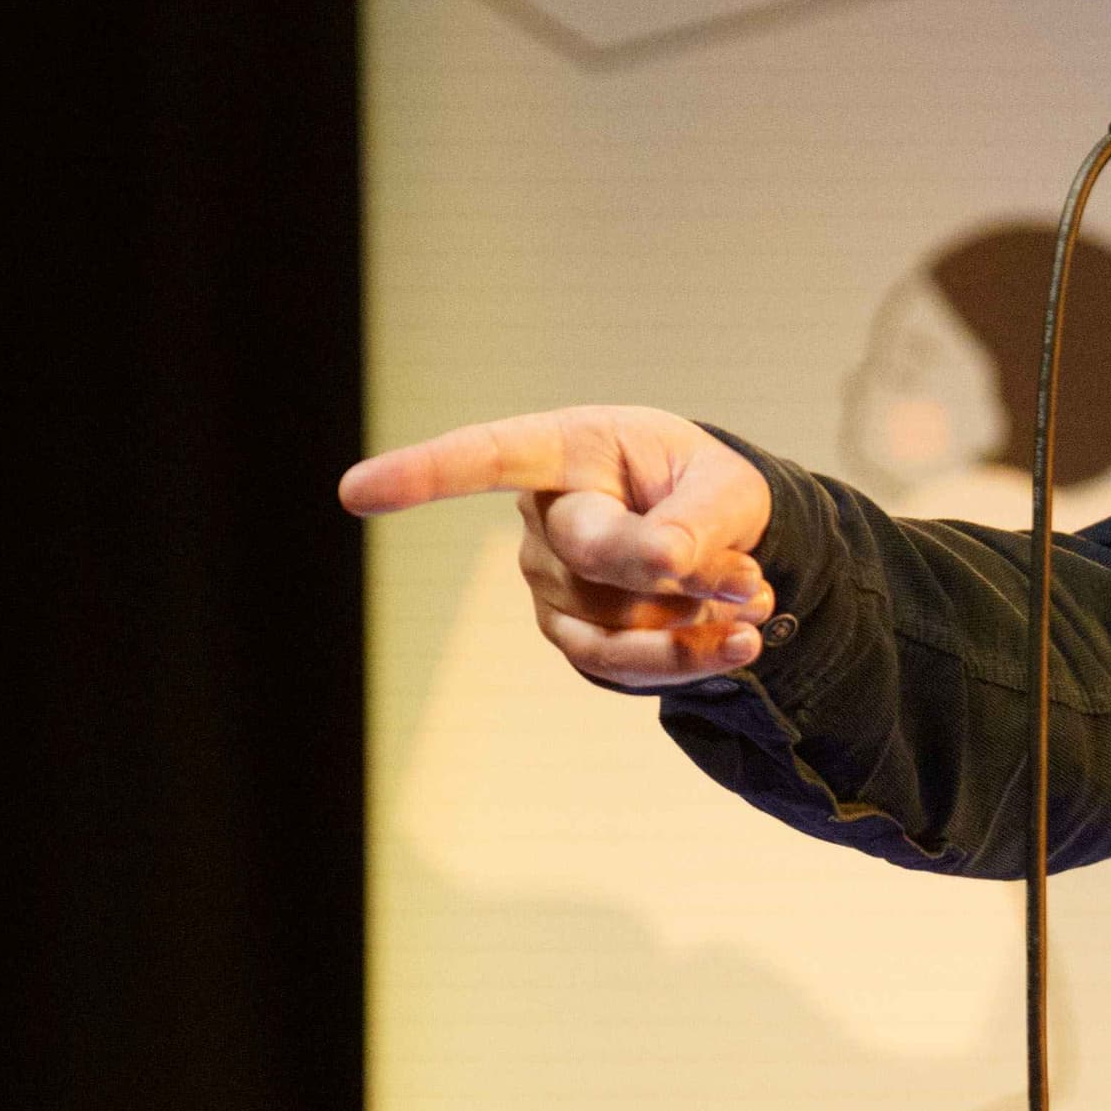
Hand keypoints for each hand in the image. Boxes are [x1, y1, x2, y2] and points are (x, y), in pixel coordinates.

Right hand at [340, 405, 776, 690]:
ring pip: (614, 614)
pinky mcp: (572, 636)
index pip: (491, 455)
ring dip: (695, 615)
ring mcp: (550, 581)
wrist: (724, 543)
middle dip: (678, 565)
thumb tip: (668, 561)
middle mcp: (543, 514)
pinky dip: (687, 658)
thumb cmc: (709, 491)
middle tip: (750, 577)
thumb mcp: (726, 487)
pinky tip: (738, 643)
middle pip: (593, 549)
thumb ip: (701, 518)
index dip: (426, 472)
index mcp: (572, 448)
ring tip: (753, 595)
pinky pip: (620, 662)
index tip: (357, 491)